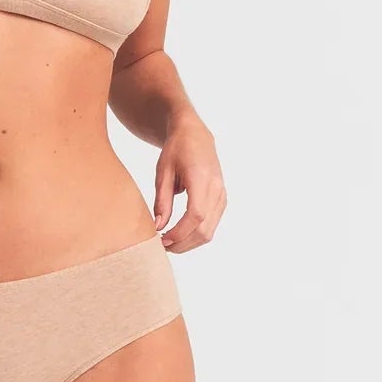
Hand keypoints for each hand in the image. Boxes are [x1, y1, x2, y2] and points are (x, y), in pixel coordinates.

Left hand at [152, 117, 224, 253]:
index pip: (195, 215)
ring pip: (210, 231)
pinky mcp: (221, 199)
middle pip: (204, 229)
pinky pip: (212, 224)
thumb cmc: (176, 150)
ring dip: (189, 242)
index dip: (179, 233)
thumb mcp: (163, 172)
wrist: (196, 135)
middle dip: (183, 243)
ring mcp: (222, 195)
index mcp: (202, 178)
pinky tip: (180, 234)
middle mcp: (217, 188)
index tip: (162, 239)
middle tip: (162, 246)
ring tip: (169, 242)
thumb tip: (158, 227)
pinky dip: (196, 234)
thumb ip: (162, 200)